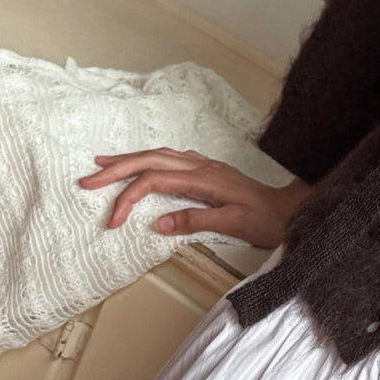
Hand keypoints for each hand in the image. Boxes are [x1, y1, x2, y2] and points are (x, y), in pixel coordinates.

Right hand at [75, 148, 312, 250]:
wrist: (291, 210)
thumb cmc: (266, 220)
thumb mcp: (232, 224)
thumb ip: (194, 220)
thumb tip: (156, 223)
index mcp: (203, 178)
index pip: (154, 182)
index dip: (128, 199)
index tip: (113, 222)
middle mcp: (201, 166)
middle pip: (150, 160)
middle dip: (116, 169)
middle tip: (87, 179)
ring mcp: (205, 166)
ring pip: (159, 155)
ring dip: (129, 159)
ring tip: (103, 164)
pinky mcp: (209, 171)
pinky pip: (171, 159)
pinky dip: (149, 160)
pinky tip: (143, 164)